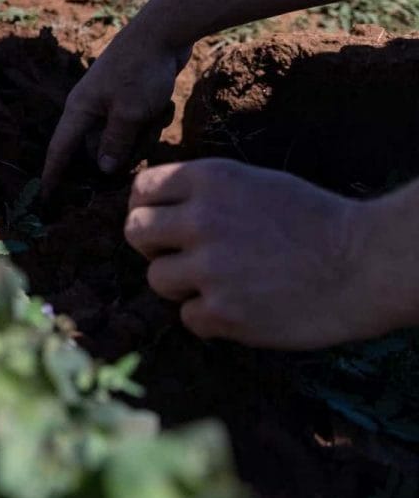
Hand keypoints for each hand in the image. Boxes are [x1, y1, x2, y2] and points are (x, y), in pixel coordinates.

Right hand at [42, 13, 190, 191]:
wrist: (164, 32)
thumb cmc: (142, 70)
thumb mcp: (130, 112)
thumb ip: (116, 143)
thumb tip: (104, 169)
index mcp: (80, 108)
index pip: (59, 148)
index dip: (53, 174)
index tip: (46, 199)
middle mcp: (90, 106)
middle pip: (99, 148)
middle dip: (124, 150)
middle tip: (143, 135)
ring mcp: (111, 102)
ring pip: (123, 138)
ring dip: (143, 134)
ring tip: (156, 113)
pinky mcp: (130, 98)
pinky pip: (137, 125)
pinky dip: (151, 120)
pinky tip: (163, 104)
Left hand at [124, 158, 383, 348]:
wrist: (362, 264)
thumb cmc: (314, 220)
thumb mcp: (255, 183)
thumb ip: (206, 193)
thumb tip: (160, 207)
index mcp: (209, 179)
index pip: (142, 188)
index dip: (146, 207)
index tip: (161, 222)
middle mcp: (201, 220)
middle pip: (135, 232)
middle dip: (153, 246)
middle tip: (181, 255)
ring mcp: (210, 268)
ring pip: (156, 279)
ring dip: (180, 285)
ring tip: (219, 283)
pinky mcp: (223, 312)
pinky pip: (188, 318)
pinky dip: (209, 318)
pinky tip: (240, 307)